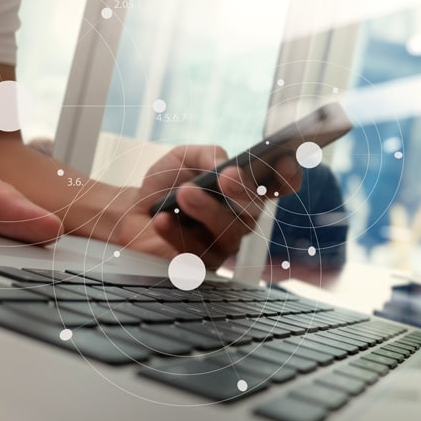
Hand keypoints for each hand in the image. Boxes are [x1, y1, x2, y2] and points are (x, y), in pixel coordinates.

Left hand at [122, 144, 301, 266]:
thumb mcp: (182, 157)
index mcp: (244, 190)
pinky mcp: (200, 266)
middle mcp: (240, 219)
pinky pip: (195, 253)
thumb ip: (205, 154)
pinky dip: (176, 234)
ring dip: (207, 211)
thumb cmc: (165, 185)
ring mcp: (223, 245)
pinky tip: (162, 219)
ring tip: (184, 193)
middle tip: (226, 176)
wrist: (132, 213)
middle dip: (242, 192)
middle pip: (254, 210)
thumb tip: (223, 164)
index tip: (284, 161)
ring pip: (228, 233)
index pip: (279, 185)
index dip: (288, 175)